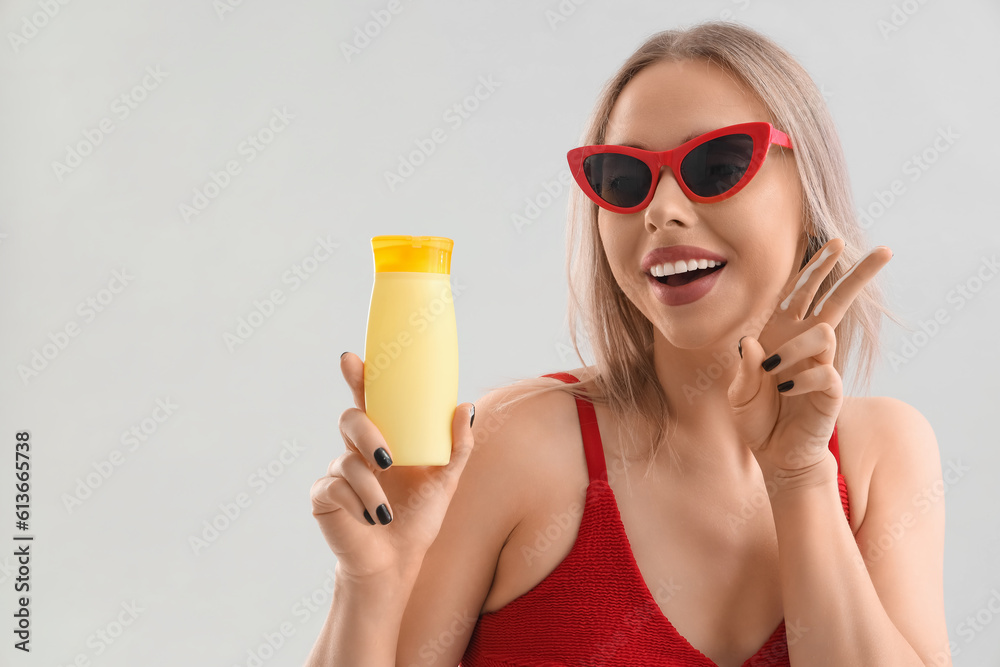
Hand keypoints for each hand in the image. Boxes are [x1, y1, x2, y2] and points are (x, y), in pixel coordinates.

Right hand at [309, 352, 475, 582]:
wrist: (397, 563)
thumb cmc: (418, 518)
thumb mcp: (445, 480)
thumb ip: (456, 446)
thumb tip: (465, 407)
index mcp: (384, 439)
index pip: (370, 400)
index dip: (358, 377)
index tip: (352, 358)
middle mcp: (357, 450)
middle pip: (350, 419)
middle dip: (365, 431)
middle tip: (386, 457)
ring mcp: (338, 472)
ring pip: (345, 461)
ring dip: (370, 489)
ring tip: (386, 513)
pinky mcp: (324, 495)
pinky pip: (334, 487)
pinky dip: (358, 504)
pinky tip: (371, 520)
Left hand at [727, 238, 891, 480]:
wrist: (773, 453)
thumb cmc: (756, 418)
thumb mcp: (738, 394)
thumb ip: (742, 370)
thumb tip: (749, 342)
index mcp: (780, 334)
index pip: (800, 293)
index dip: (816, 268)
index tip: (837, 242)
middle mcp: (804, 344)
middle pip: (835, 300)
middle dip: (855, 274)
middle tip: (883, 251)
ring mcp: (821, 364)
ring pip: (823, 331)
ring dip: (794, 349)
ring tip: (773, 375)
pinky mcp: (831, 388)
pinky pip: (822, 371)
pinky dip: (798, 380)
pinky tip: (785, 392)